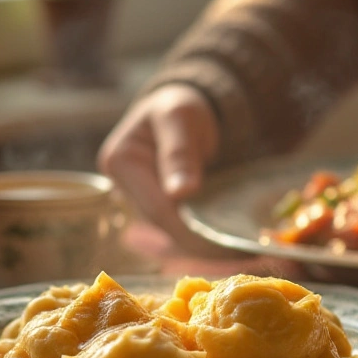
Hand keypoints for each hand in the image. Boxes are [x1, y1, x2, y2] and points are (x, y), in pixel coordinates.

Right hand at [98, 84, 225, 254]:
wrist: (181, 106)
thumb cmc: (181, 106)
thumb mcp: (181, 118)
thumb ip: (180, 153)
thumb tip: (180, 193)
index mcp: (119, 160)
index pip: (156, 207)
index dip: (188, 228)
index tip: (223, 243)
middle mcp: (120, 185)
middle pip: (161, 223)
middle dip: (197, 239)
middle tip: (239, 251)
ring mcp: (134, 198)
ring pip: (168, 230)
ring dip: (199, 240)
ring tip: (237, 249)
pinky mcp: (150, 205)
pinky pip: (174, 226)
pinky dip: (197, 234)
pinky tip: (224, 242)